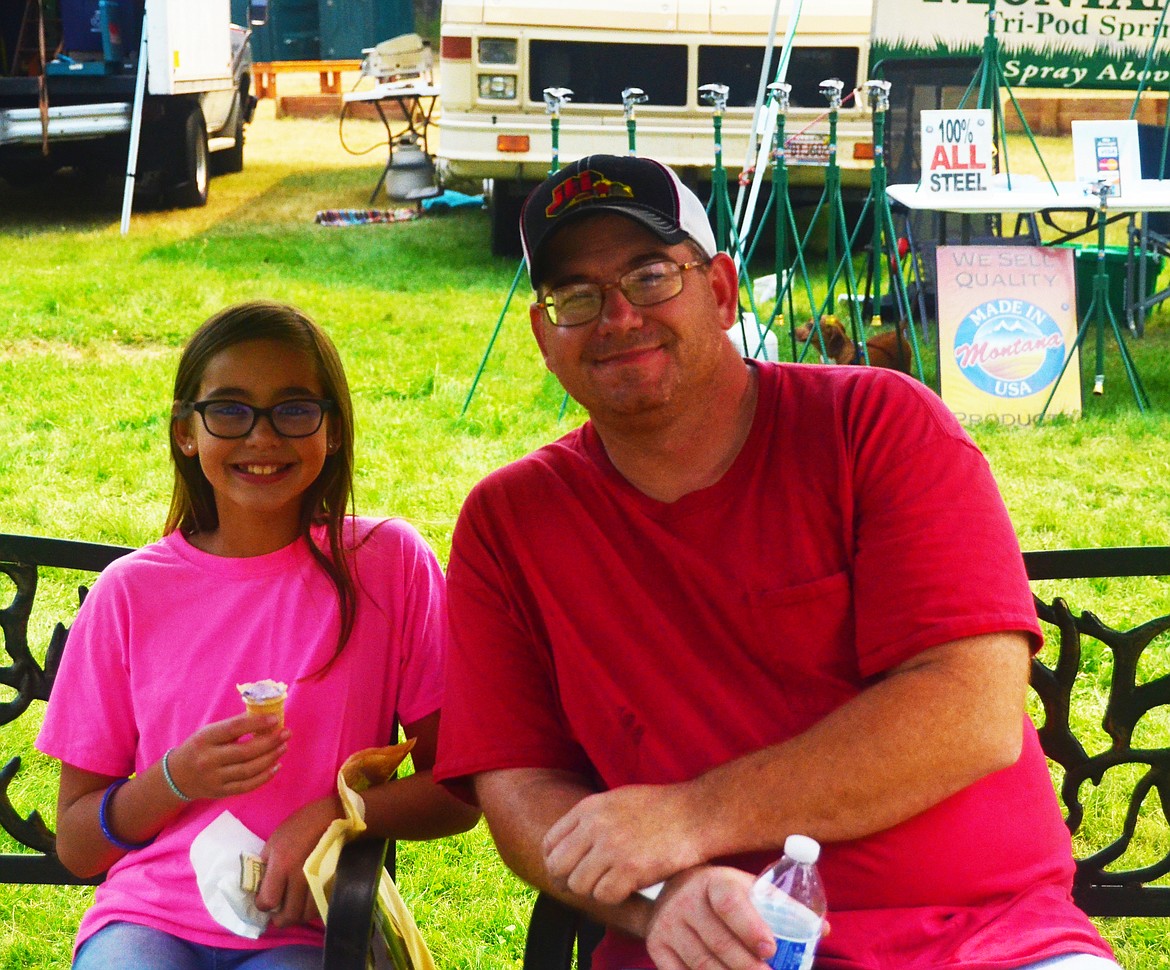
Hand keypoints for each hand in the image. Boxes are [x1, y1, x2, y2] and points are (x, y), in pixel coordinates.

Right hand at [166, 714, 288, 801]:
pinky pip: (247, 786)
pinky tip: (276, 766)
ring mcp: (214, 778)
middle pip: (245, 752)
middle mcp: (208, 759)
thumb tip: (265, 718)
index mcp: (206, 739)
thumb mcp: (210, 732)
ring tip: (284, 747)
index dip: (256, 723)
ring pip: (249, 770)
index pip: (234, 729)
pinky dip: (264, 776)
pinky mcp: (220, 792)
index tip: (275, 718)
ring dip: (270, 758)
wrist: (177, 776)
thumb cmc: (200, 747)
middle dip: (270, 742)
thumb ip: (234, 726)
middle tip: (286, 733)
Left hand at [255, 795, 342, 926]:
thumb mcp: (275, 840)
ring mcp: (319, 882)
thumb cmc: (301, 824)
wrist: (335, 816)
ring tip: (294, 908)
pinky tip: (308, 901)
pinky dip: (312, 909)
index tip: (264, 901)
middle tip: (278, 913)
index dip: (263, 905)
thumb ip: (266, 865)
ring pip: (306, 915)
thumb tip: (260, 887)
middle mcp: (300, 877)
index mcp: (282, 865)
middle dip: (280, 918)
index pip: (267, 902)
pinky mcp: (333, 883)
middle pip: (289, 916)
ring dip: (298, 915)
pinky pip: (320, 907)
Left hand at [542, 783, 703, 904]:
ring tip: (613, 883)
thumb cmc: (660, 808)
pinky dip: (614, 897)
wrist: (696, 812)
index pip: (551, 842)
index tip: (569, 870)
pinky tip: (628, 888)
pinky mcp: (630, 869)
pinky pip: (604, 896)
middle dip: (568, 880)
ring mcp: (612, 848)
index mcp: (589, 807)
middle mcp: (595, 826)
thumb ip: (590, 818)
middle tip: (585, 885)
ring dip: (594, 890)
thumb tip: (568, 843)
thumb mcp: (617, 799)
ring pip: (579, 885)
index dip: (555, 861)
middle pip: (558, 866)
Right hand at [645, 866, 775, 969]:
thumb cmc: (723, 894)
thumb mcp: (748, 889)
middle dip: (747, 967)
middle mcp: (686, 900)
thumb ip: (782, 907)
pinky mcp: (657, 946)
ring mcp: (669, 924)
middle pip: (718, 942)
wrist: (673, 892)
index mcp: (713, 882)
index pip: (730, 903)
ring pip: (702, 963)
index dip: (750, 927)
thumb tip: (823, 929)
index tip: (770, 949)